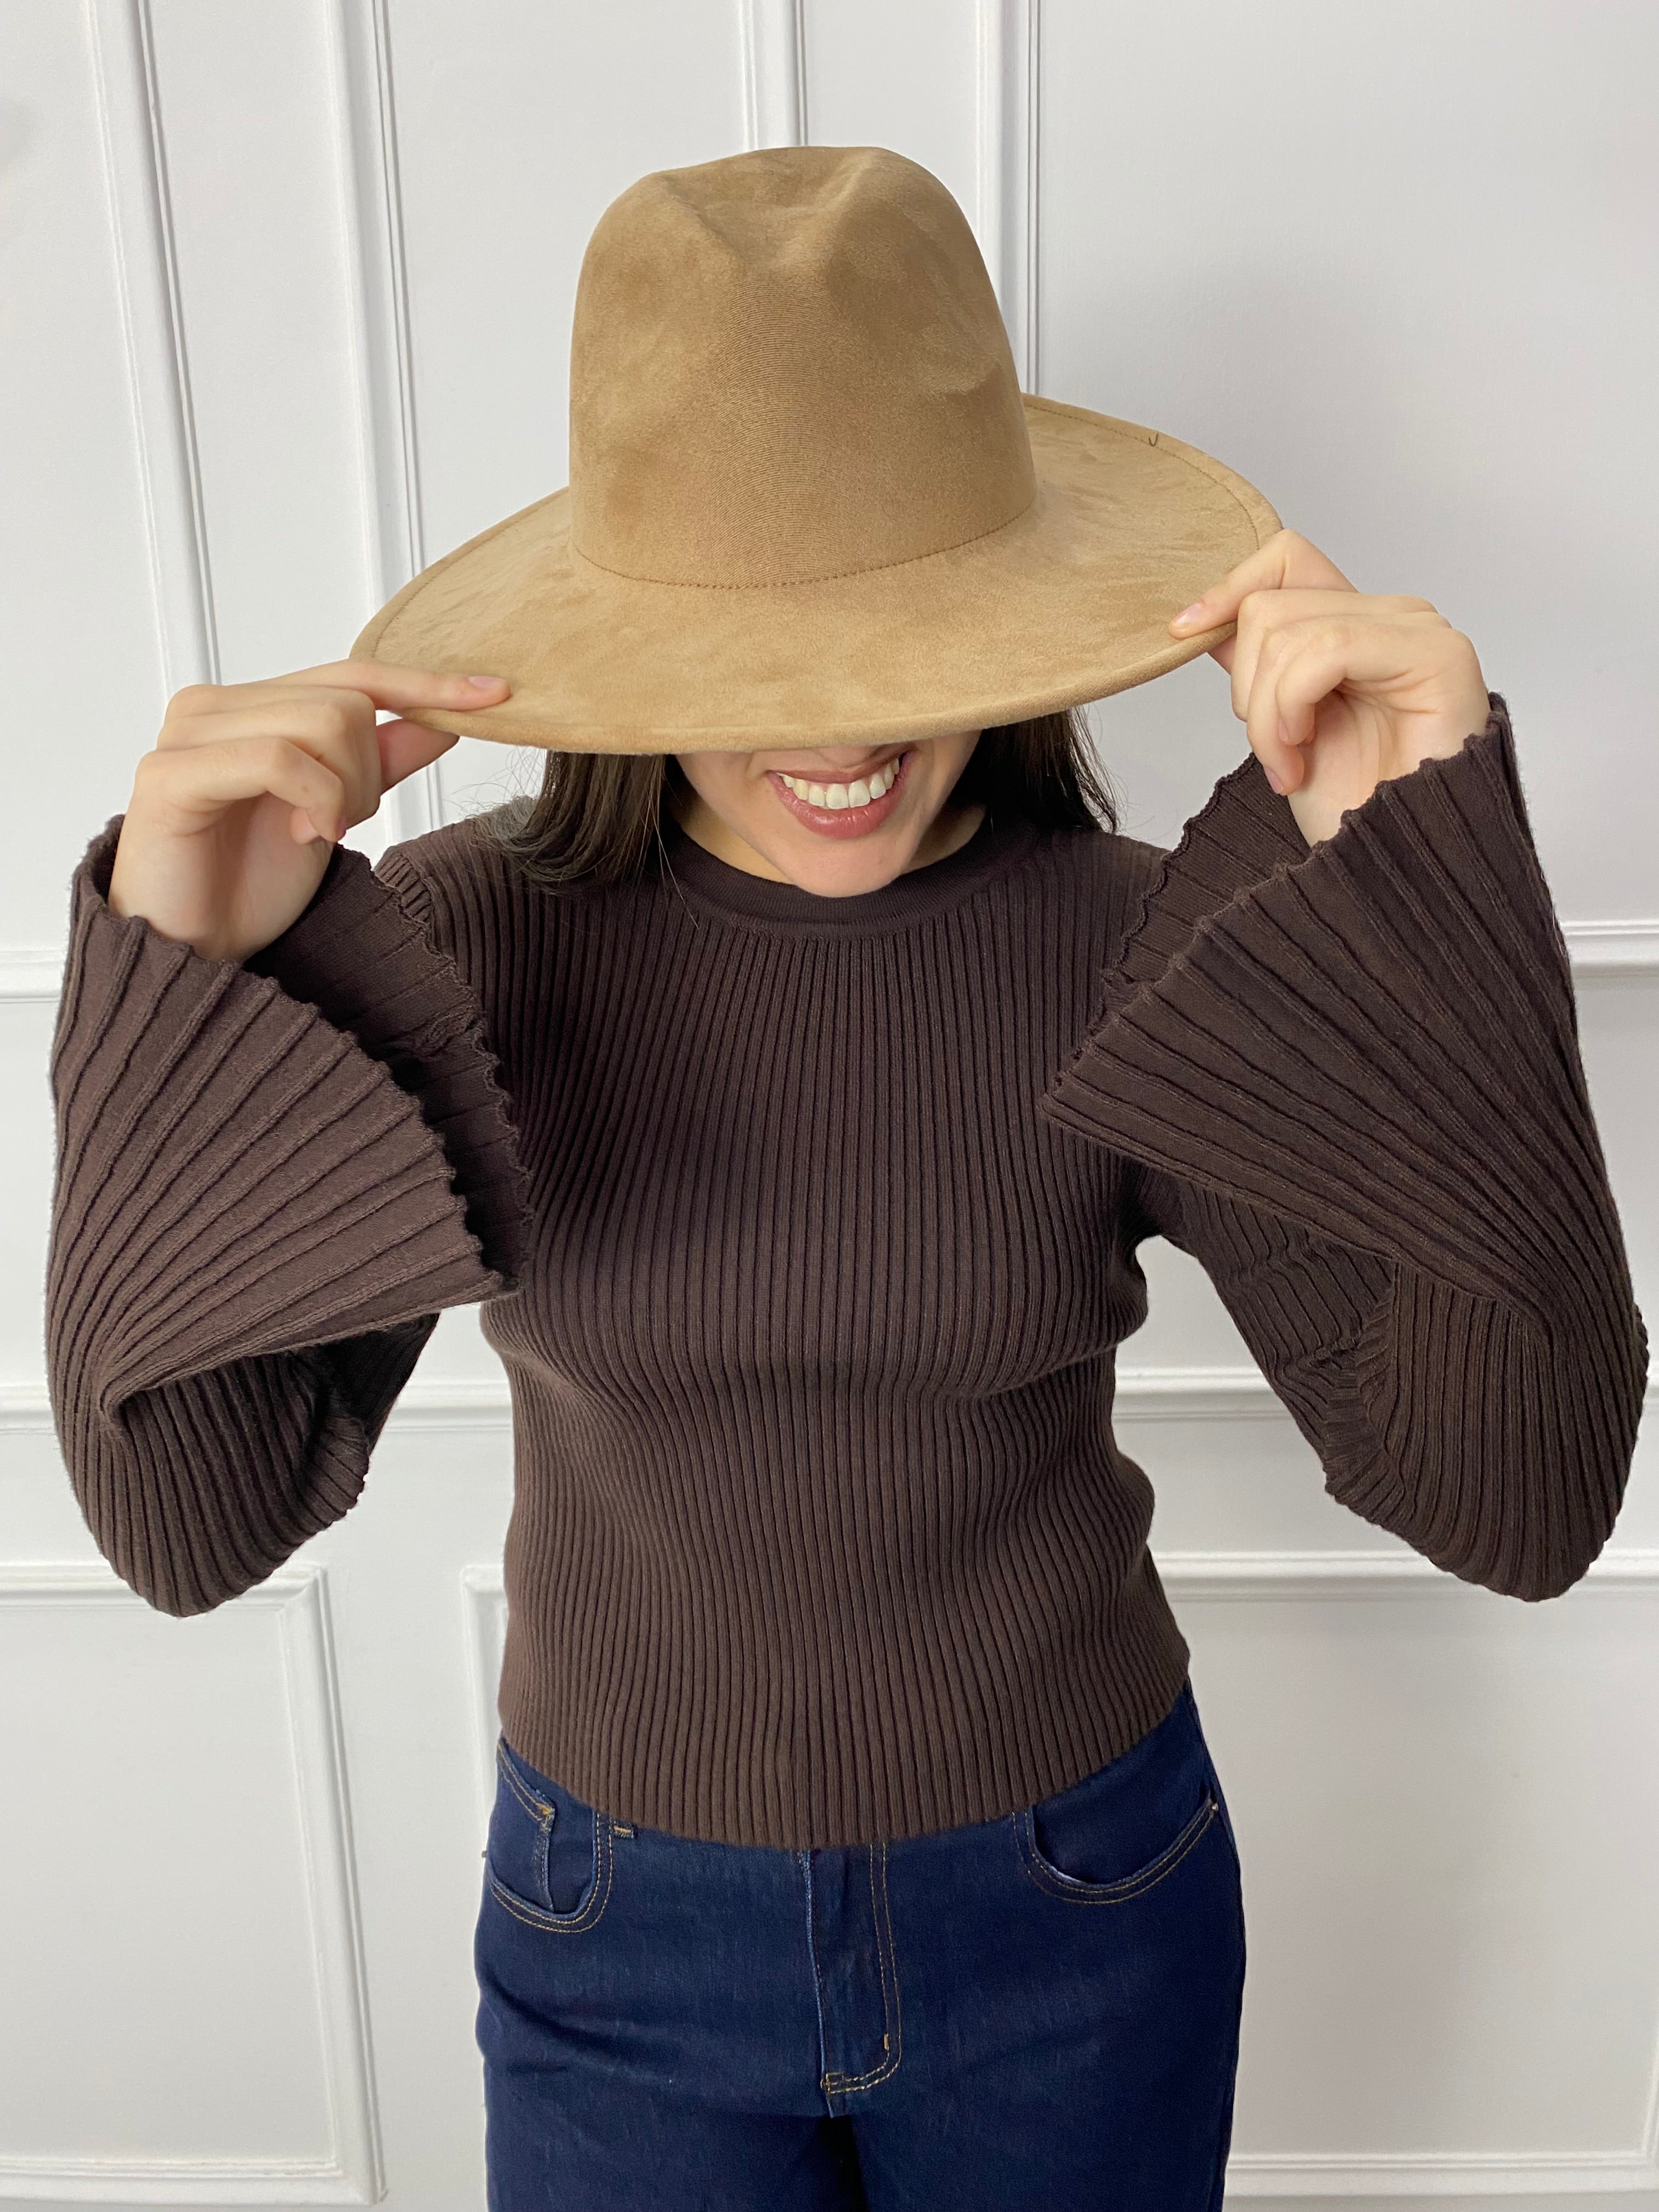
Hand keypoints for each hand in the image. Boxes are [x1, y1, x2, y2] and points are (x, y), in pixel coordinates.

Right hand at [108, 660, 510, 962]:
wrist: (196, 951)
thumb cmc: (250, 883)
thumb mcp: (338, 812)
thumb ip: (382, 761)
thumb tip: (444, 717)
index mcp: (250, 706)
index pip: (353, 674)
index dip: (425, 684)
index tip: (496, 693)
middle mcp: (212, 705)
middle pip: (346, 701)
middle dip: (369, 772)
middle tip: (342, 823)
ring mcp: (186, 733)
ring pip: (320, 722)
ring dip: (345, 790)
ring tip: (317, 831)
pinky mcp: (169, 772)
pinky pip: (276, 758)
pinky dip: (314, 798)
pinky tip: (305, 834)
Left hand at [1167, 528, 1491, 846]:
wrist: (1390, 870)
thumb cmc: (1350, 808)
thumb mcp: (1279, 722)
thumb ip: (1258, 664)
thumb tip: (1209, 617)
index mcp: (1359, 625)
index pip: (1286, 558)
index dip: (1228, 588)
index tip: (1182, 630)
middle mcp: (1394, 617)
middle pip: (1270, 604)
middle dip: (1247, 690)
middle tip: (1274, 754)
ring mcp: (1420, 631)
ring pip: (1287, 630)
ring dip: (1266, 715)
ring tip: (1289, 765)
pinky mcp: (1438, 655)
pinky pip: (1326, 649)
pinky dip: (1292, 706)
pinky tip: (1303, 754)